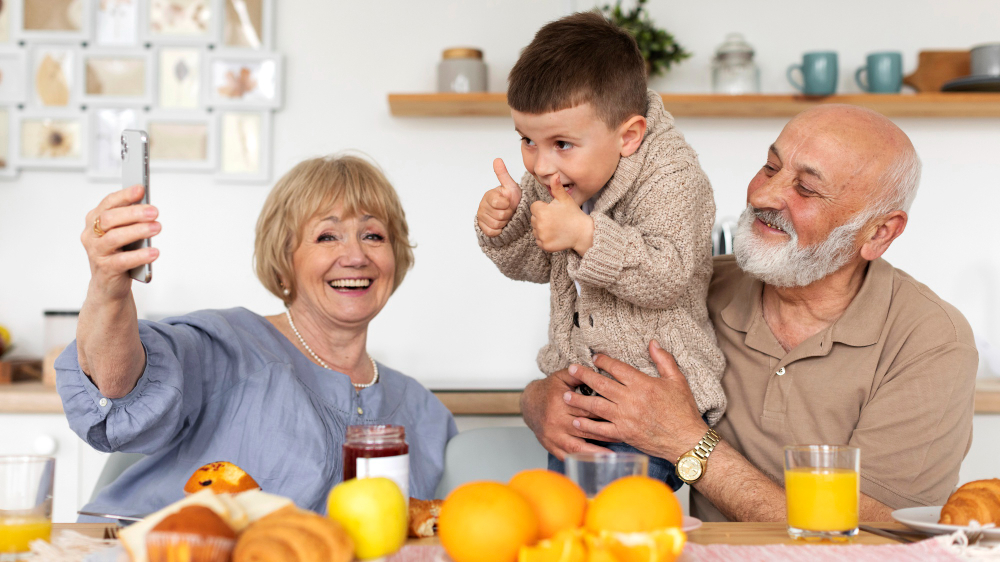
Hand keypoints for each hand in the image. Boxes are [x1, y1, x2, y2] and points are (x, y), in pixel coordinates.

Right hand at [82, 184, 159, 300]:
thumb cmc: (117, 253)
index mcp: (94, 220)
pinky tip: (154, 252)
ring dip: (138, 231)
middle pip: (109, 219)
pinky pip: (122, 261)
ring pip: (114, 238)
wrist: (108, 284)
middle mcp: (91, 234)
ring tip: (157, 228)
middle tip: (154, 212)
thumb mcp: (122, 233)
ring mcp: (96, 252)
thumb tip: (147, 207)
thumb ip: (130, 220)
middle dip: (133, 213)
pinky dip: (140, 256)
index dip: (124, 195)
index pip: (108, 203)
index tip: (141, 189)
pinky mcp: (105, 269)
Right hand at [477, 158, 522, 236]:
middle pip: (499, 215)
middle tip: (508, 210)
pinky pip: (492, 232)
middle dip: (507, 214)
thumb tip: (497, 160)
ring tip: (505, 216)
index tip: (508, 202)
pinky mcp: (482, 227)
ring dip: (504, 222)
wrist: (510, 212)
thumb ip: (503, 174)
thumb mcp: (510, 186)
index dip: (507, 204)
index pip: (499, 203)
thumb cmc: (510, 198)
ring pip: (496, 224)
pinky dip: (499, 230)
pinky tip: (501, 223)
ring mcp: (481, 217)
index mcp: (488, 195)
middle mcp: (482, 206)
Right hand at [521, 370, 614, 460]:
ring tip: (612, 457)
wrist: (529, 403)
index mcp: (560, 401)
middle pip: (584, 428)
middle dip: (604, 433)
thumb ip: (578, 374)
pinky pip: (567, 455)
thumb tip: (597, 370)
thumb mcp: (561, 377)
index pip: (586, 408)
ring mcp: (553, 435)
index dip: (604, 412)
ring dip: (595, 452)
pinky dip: (581, 460)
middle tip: (623, 437)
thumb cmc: (549, 390)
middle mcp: (556, 420)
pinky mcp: (550, 445)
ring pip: (577, 446)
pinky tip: (594, 464)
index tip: (620, 416)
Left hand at [529, 174, 593, 254]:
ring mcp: (542, 236)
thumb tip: (554, 174)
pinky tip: (555, 235)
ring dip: (542, 228)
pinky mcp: (544, 246)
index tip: (553, 210)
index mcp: (541, 211)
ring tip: (556, 227)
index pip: (534, 207)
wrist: (583, 232)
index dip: (543, 208)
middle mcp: (539, 224)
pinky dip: (545, 239)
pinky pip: (539, 241)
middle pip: (533, 218)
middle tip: (556, 219)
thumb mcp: (565, 199)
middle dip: (542, 218)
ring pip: (535, 230)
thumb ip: (556, 187)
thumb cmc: (573, 214)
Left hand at [562, 341, 707, 460]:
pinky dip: (588, 425)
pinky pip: (601, 429)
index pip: (617, 368)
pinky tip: (576, 421)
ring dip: (579, 400)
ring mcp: (625, 418)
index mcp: (643, 384)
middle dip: (583, 375)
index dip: (603, 361)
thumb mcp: (678, 380)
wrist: (687, 440)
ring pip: (596, 406)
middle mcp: (631, 400)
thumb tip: (652, 342)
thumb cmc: (684, 410)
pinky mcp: (624, 434)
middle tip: (571, 369)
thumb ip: (664, 360)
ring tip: (565, 395)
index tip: (594, 358)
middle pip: (601, 384)